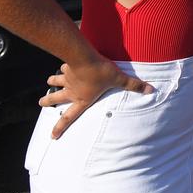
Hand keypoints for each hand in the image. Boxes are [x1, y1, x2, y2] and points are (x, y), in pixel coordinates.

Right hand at [37, 56, 153, 138]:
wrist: (84, 57)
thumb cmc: (101, 72)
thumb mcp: (119, 79)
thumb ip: (133, 85)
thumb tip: (150, 90)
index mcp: (82, 99)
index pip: (70, 117)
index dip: (61, 126)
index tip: (52, 135)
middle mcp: (72, 91)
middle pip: (56, 98)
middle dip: (48, 101)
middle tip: (41, 102)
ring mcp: (67, 79)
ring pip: (56, 81)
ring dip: (52, 81)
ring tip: (49, 81)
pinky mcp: (67, 67)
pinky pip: (63, 67)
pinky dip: (62, 67)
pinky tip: (63, 63)